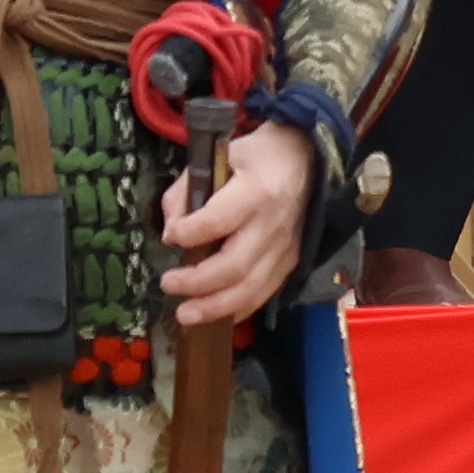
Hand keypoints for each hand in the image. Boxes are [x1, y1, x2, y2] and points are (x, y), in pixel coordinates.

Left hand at [156, 115, 318, 330]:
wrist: (305, 160)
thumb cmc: (257, 158)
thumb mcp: (219, 157)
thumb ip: (187, 191)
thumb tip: (171, 231)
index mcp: (257, 191)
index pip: (218, 220)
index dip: (188, 233)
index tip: (171, 236)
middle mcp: (274, 224)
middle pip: (234, 265)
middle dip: (196, 282)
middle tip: (167, 283)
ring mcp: (285, 248)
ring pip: (250, 290)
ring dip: (213, 308)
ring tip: (184, 314)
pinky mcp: (290, 263)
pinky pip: (262, 295)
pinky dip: (235, 311)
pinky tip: (211, 316)